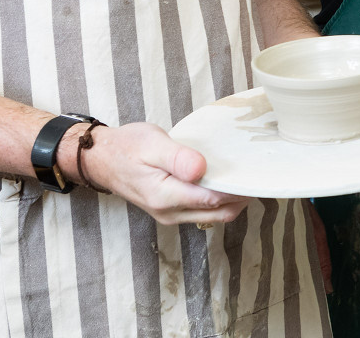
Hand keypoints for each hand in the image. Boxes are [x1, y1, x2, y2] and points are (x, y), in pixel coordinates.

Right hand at [68, 122, 249, 225]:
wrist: (102, 159)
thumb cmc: (126, 147)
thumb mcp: (152, 144)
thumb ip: (178, 158)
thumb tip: (201, 169)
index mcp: (166, 196)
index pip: (213, 200)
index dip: (238, 190)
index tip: (257, 174)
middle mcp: (170, 212)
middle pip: (218, 213)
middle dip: (241, 198)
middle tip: (258, 175)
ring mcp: (170, 215)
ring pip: (212, 215)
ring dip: (231, 201)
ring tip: (245, 177)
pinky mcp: (171, 211)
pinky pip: (203, 211)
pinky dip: (218, 201)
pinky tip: (225, 182)